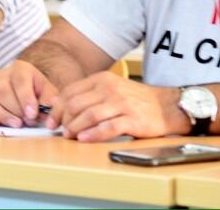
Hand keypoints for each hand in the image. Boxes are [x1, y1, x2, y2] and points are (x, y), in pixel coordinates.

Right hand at [0, 60, 58, 128]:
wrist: (27, 92)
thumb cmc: (37, 92)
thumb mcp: (48, 91)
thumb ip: (50, 98)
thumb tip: (50, 105)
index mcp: (20, 69)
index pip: (20, 80)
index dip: (25, 97)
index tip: (32, 114)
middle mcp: (2, 76)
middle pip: (2, 90)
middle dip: (15, 109)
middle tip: (27, 122)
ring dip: (2, 114)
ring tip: (16, 124)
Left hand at [55, 72, 187, 141]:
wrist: (167, 106)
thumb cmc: (136, 100)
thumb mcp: (111, 89)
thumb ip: (89, 95)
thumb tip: (61, 106)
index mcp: (101, 79)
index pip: (70, 92)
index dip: (57, 108)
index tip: (51, 121)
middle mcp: (109, 89)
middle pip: (76, 104)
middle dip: (64, 119)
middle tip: (60, 131)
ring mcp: (121, 103)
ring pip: (89, 115)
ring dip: (75, 128)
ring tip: (70, 136)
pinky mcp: (132, 119)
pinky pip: (108, 127)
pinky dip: (93, 134)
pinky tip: (85, 139)